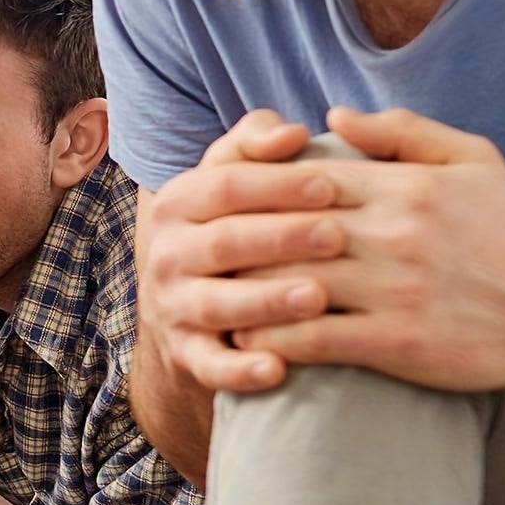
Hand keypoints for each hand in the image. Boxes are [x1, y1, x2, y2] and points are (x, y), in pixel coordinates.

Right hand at [143, 109, 346, 392]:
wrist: (192, 306)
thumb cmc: (237, 226)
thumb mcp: (233, 177)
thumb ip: (256, 144)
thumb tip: (290, 133)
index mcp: (178, 204)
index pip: (224, 186)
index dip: (276, 185)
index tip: (331, 185)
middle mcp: (167, 255)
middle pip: (222, 243)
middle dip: (279, 239)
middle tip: (336, 236)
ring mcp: (174, 308)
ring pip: (216, 304)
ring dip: (265, 302)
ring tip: (317, 298)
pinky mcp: (186, 356)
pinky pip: (210, 366)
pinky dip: (240, 371)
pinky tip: (279, 369)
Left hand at [231, 107, 504, 388]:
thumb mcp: (474, 161)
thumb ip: (402, 133)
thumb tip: (333, 116)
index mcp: (404, 187)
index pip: (303, 178)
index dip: (251, 191)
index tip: (216, 204)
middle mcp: (393, 234)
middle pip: (285, 230)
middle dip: (233, 241)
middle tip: (194, 252)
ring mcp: (393, 289)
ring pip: (290, 284)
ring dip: (241, 294)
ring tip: (207, 299)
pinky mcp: (397, 341)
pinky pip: (316, 339)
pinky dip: (273, 342)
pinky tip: (246, 343)